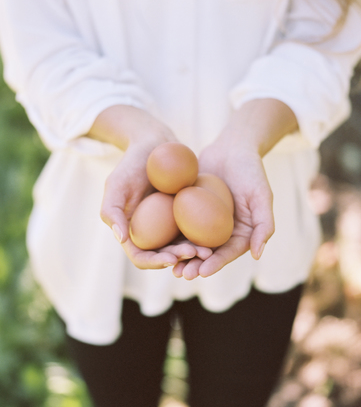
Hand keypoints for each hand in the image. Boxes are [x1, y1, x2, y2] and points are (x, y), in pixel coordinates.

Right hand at [100, 140, 211, 268]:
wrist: (155, 144)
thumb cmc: (131, 163)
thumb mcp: (116, 184)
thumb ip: (112, 211)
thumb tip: (121, 238)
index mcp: (132, 231)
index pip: (141, 257)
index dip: (155, 262)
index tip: (171, 258)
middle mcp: (152, 232)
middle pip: (165, 256)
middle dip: (180, 260)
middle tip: (196, 254)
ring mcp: (170, 225)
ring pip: (183, 247)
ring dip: (195, 253)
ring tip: (208, 251)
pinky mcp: (187, 214)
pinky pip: (196, 230)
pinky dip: (204, 237)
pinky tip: (216, 237)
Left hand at [173, 142, 274, 278]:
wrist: (232, 147)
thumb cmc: (251, 170)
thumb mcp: (262, 195)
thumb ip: (264, 224)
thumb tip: (257, 255)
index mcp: (241, 233)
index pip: (228, 253)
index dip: (216, 264)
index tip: (203, 272)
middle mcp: (222, 231)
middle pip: (208, 253)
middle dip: (195, 266)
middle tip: (182, 274)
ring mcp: (204, 221)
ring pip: (191, 242)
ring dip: (180, 256)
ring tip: (168, 265)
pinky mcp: (189, 209)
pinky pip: (179, 224)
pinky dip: (170, 235)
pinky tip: (159, 243)